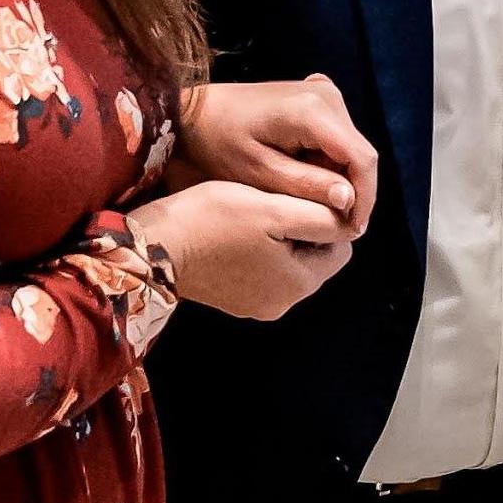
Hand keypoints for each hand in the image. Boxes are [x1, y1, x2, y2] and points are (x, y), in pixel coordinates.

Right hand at [137, 178, 357, 320]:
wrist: (152, 246)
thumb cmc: (213, 221)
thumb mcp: (274, 209)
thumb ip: (319, 217)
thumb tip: (349, 221)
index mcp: (298, 284)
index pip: (339, 249)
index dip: (326, 218)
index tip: (300, 196)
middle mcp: (281, 304)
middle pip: (314, 258)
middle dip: (303, 230)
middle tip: (274, 201)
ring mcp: (254, 305)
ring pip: (287, 263)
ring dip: (279, 239)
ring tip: (253, 213)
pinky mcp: (232, 300)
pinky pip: (261, 271)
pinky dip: (256, 251)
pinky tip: (235, 231)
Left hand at [176, 75, 376, 237]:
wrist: (196, 113)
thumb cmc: (218, 143)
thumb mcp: (259, 173)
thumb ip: (306, 186)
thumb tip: (349, 200)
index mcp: (313, 111)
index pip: (362, 159)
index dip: (365, 198)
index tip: (353, 229)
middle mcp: (326, 95)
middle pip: (359, 154)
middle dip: (351, 192)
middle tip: (331, 227)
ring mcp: (324, 93)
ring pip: (350, 149)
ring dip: (338, 179)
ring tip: (309, 204)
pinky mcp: (318, 98)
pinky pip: (337, 138)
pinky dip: (328, 162)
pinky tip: (305, 178)